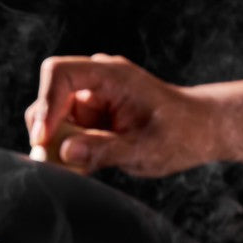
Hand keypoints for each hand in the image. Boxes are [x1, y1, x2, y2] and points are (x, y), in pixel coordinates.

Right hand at [25, 54, 212, 176]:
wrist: (199, 131)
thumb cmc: (181, 134)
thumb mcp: (146, 149)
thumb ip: (105, 150)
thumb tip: (65, 152)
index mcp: (111, 76)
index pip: (59, 74)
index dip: (45, 105)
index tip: (43, 139)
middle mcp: (96, 84)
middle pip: (47, 98)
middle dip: (46, 131)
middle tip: (55, 163)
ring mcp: (91, 103)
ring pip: (52, 121)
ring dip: (55, 147)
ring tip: (77, 169)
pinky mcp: (91, 122)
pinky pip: (65, 137)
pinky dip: (66, 156)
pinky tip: (83, 169)